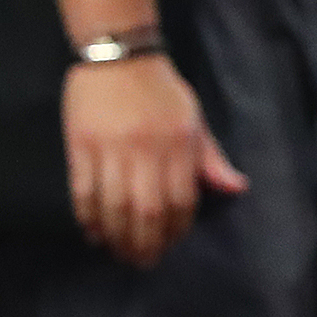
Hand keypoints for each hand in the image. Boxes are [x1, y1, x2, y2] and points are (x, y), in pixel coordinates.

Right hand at [63, 55, 246, 267]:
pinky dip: (88, 217)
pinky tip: (94, 233)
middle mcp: (146, 149)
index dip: (175, 229)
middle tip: (143, 261)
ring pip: (113, 205)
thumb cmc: (162, 91)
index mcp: (179, 143)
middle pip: (146, 209)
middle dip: (145, 242)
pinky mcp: (80, 145)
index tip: (170, 245)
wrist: (119, 55)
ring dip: (116, 236)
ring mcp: (110, 148)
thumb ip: (211, 158)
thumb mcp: (195, 120)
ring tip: (120, 253)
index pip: (180, 199)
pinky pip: (83, 190)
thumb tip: (236, 189)